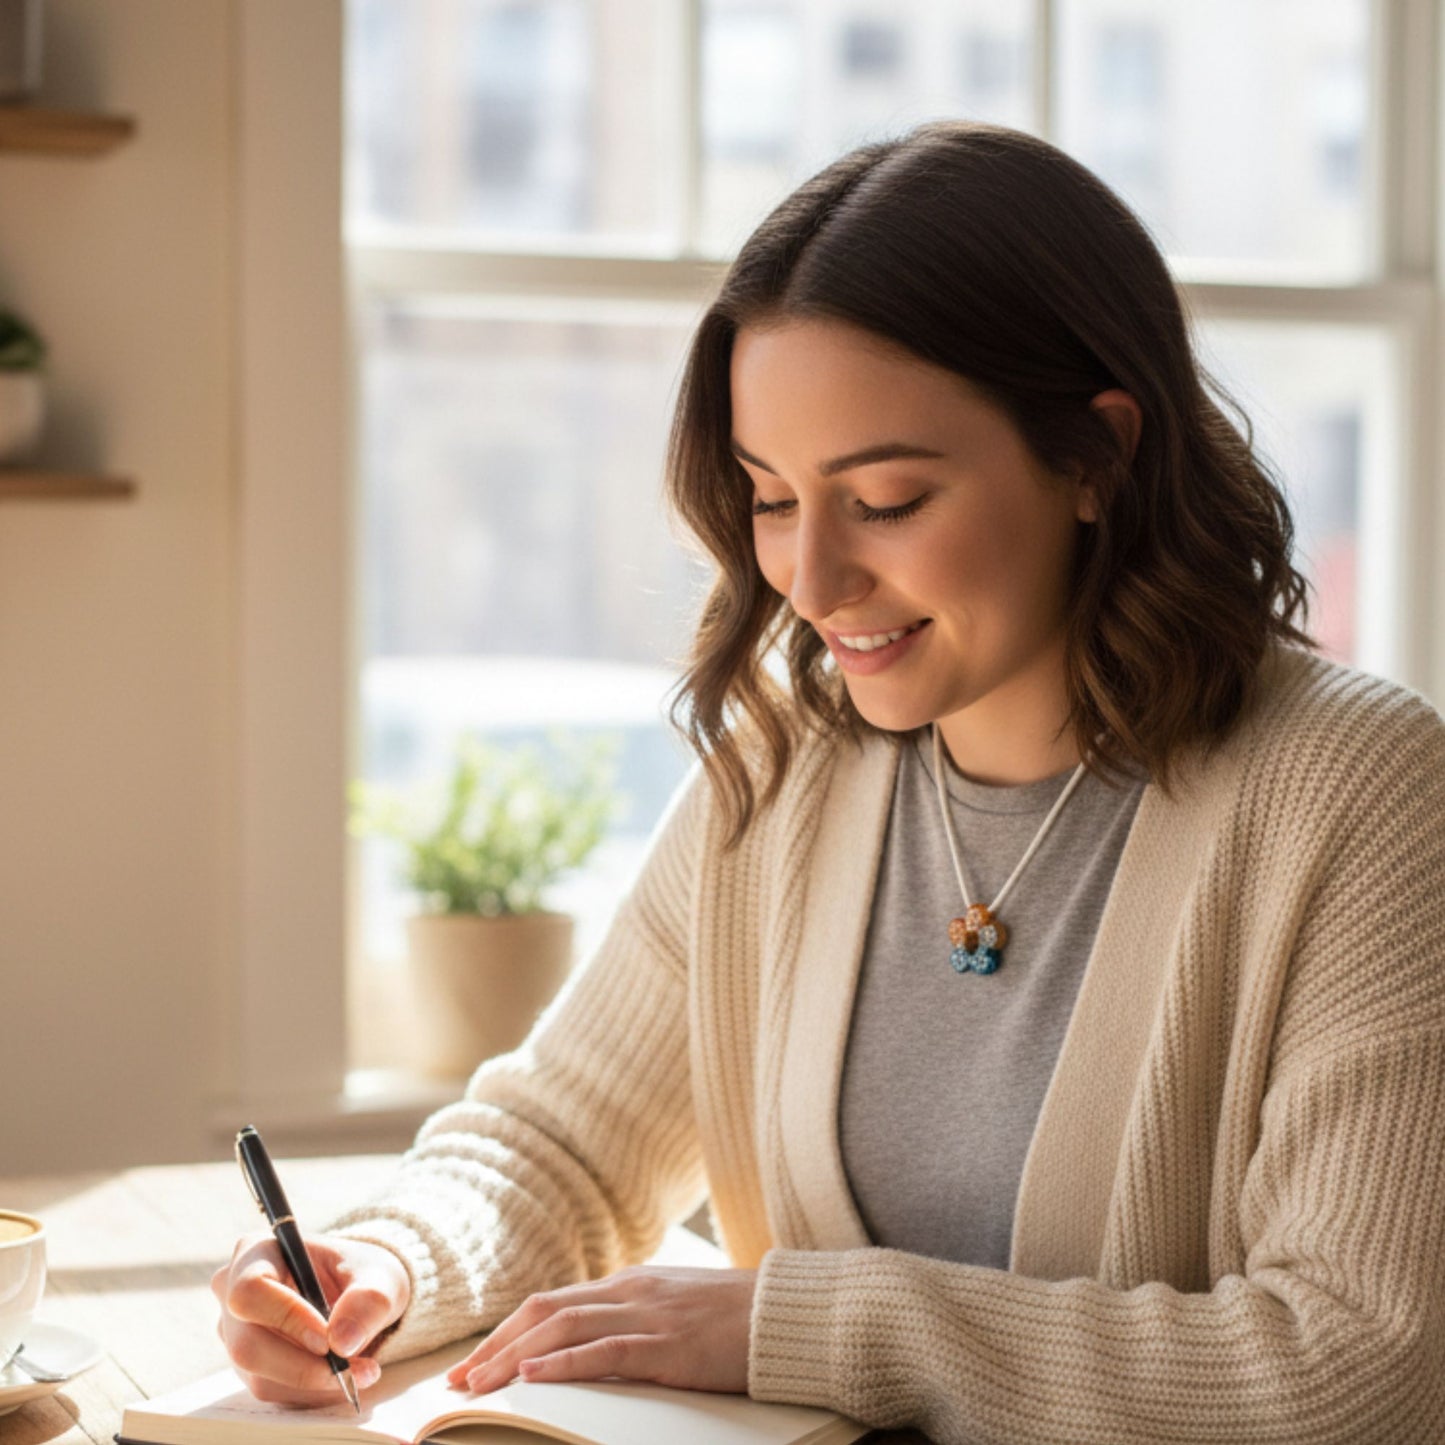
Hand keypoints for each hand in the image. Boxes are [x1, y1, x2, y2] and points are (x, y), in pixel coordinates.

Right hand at [211, 1230, 410, 1405]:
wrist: (359, 1295)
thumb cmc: (362, 1273)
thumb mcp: (381, 1275)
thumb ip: (369, 1299)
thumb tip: (342, 1342)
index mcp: (256, 1252)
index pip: (250, 1290)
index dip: (286, 1318)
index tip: (328, 1340)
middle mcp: (233, 1293)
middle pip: (247, 1345)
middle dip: (302, 1367)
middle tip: (351, 1368)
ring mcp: (236, 1333)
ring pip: (262, 1377)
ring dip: (314, 1383)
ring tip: (361, 1371)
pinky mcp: (249, 1365)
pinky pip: (274, 1392)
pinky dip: (312, 1392)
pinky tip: (343, 1376)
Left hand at [446, 1266, 756, 1396]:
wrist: (786, 1313)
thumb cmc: (736, 1317)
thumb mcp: (676, 1309)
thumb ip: (636, 1317)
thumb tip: (593, 1343)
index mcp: (630, 1283)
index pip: (551, 1302)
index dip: (506, 1332)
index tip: (474, 1364)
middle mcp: (631, 1290)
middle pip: (544, 1310)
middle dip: (495, 1347)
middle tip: (459, 1382)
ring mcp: (649, 1314)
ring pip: (563, 1326)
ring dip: (513, 1358)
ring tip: (480, 1386)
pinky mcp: (669, 1345)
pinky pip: (605, 1350)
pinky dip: (563, 1362)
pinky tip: (534, 1377)